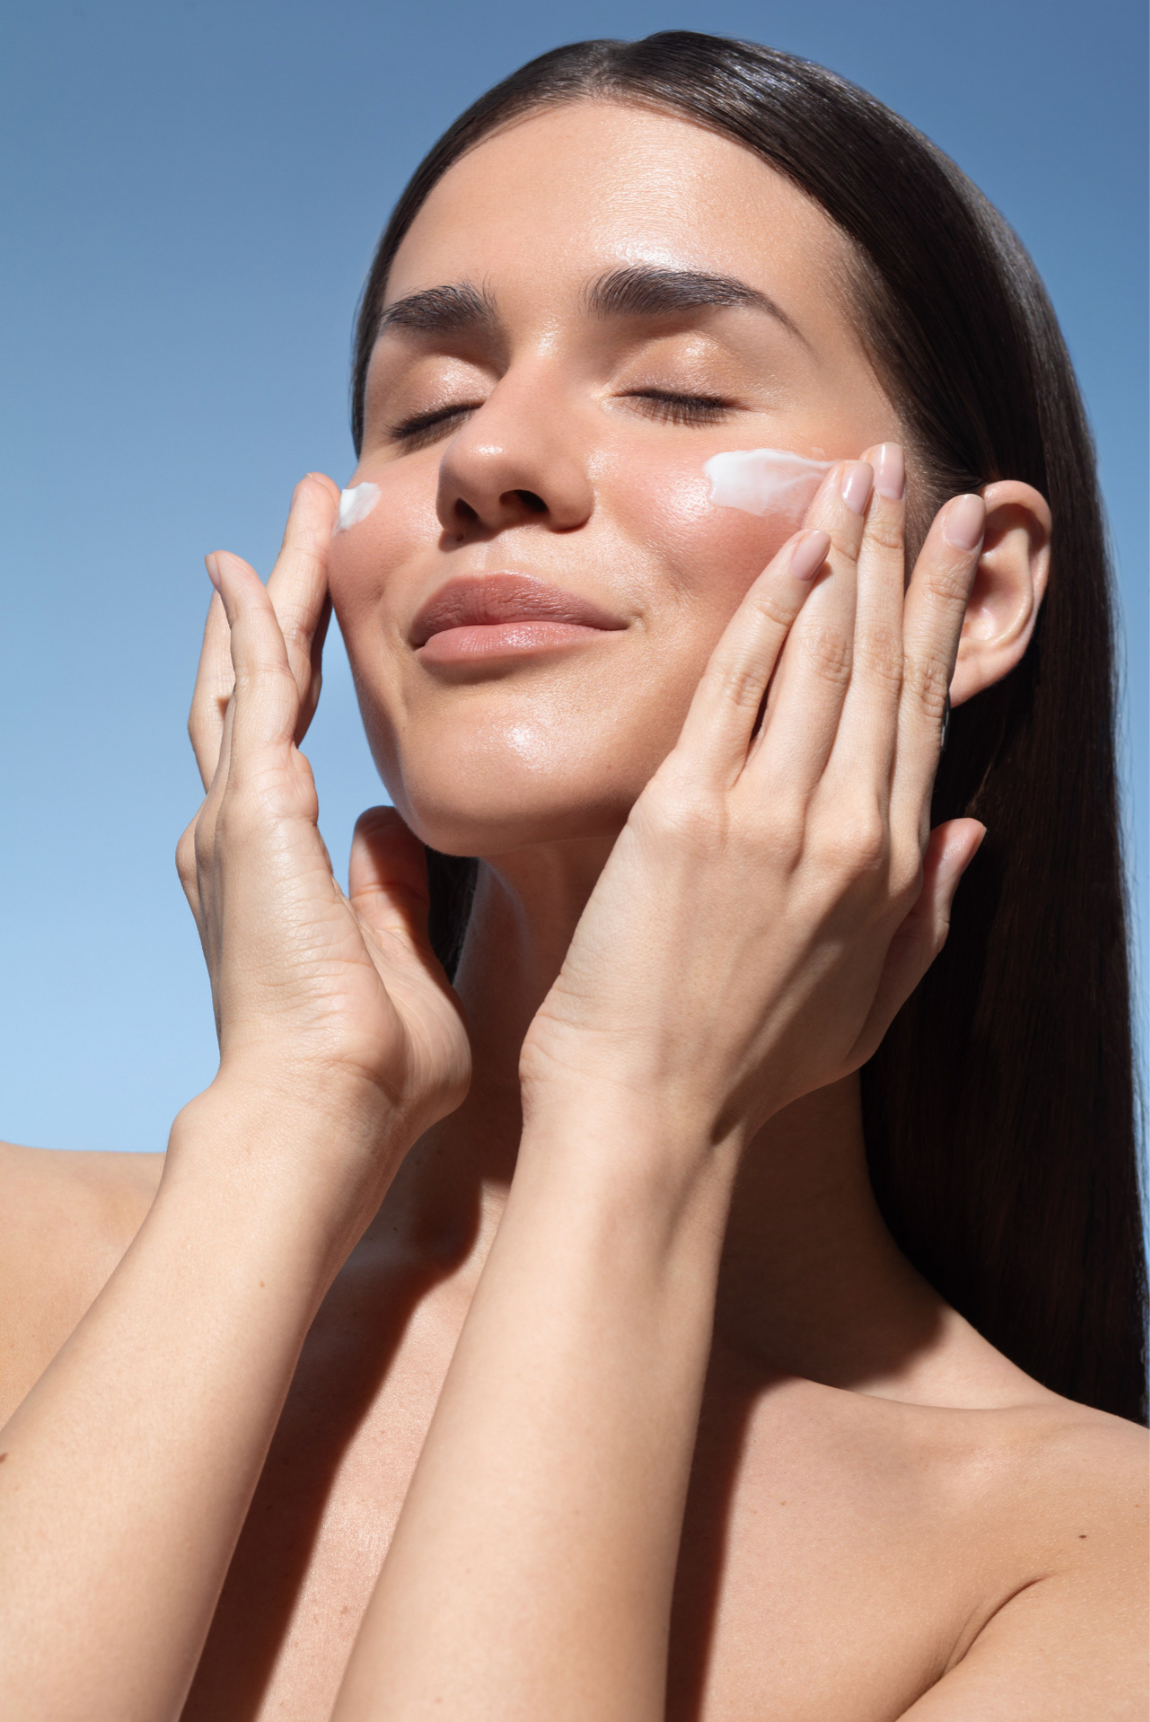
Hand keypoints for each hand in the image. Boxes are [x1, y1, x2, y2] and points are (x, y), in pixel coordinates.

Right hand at [176, 475, 469, 1191]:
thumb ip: (387, 898)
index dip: (285, 681)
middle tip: (283, 539)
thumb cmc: (370, 1074)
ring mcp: (236, 818)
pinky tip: (255, 560)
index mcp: (269, 874)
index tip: (303, 626)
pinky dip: (253, 618)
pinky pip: (256, 686)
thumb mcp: (397, 968)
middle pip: (251, 692)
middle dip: (270, 612)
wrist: (326, 1112)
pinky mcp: (252, 808)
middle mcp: (237, 834)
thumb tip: (390, 829)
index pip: (276, 749)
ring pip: (254, 670)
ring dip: (271, 590)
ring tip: (295, 515)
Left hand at [521, 450, 984, 1146]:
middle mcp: (842, 828)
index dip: (942, 617)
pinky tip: (795, 545)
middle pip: (886, 664)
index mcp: (887, 869)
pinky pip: (740, 684)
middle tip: (920, 475)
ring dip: (849, 554)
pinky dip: (771, 608)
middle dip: (907, 558)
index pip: (923, 712)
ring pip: (825, 655)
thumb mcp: (868, 1008)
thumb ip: (928, 916)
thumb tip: (972, 833)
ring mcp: (768, 814)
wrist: (649, 1114)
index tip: (958, 545)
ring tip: (865, 477)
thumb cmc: (746, 1067)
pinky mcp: (688, 812)